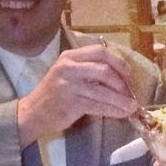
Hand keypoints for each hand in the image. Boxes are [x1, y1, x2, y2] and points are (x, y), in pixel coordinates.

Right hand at [16, 44, 137, 144]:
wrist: (33, 112)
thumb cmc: (55, 94)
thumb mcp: (68, 74)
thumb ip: (89, 71)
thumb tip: (120, 78)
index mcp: (70, 56)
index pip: (100, 51)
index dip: (118, 61)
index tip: (128, 73)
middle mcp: (69, 67)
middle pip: (104, 69)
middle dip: (121, 82)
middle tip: (129, 93)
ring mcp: (69, 85)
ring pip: (103, 91)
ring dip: (121, 100)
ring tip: (132, 107)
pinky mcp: (72, 103)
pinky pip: (99, 106)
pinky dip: (113, 110)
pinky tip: (122, 114)